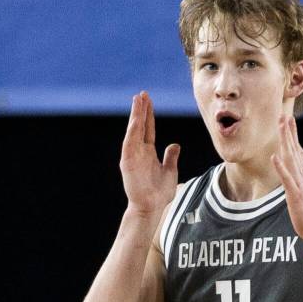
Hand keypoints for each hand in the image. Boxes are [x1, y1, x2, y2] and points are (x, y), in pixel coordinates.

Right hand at [119, 91, 179, 215]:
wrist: (151, 207)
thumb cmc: (159, 193)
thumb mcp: (170, 171)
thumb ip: (171, 157)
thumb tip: (175, 145)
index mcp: (148, 152)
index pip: (148, 128)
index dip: (148, 114)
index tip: (148, 100)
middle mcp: (139, 151)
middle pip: (140, 126)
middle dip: (141, 109)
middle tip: (142, 93)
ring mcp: (132, 156)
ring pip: (134, 131)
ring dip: (135, 115)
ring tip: (138, 100)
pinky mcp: (128, 162)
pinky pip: (130, 142)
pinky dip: (133, 130)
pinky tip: (136, 118)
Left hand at [271, 115, 302, 243]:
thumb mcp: (301, 197)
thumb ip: (297, 186)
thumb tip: (294, 180)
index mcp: (301, 176)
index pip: (295, 152)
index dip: (291, 136)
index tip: (288, 121)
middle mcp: (301, 177)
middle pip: (293, 150)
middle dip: (288, 132)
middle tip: (284, 115)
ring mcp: (298, 184)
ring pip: (290, 159)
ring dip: (286, 142)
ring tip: (281, 127)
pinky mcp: (296, 195)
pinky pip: (287, 179)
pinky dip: (281, 167)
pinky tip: (275, 157)